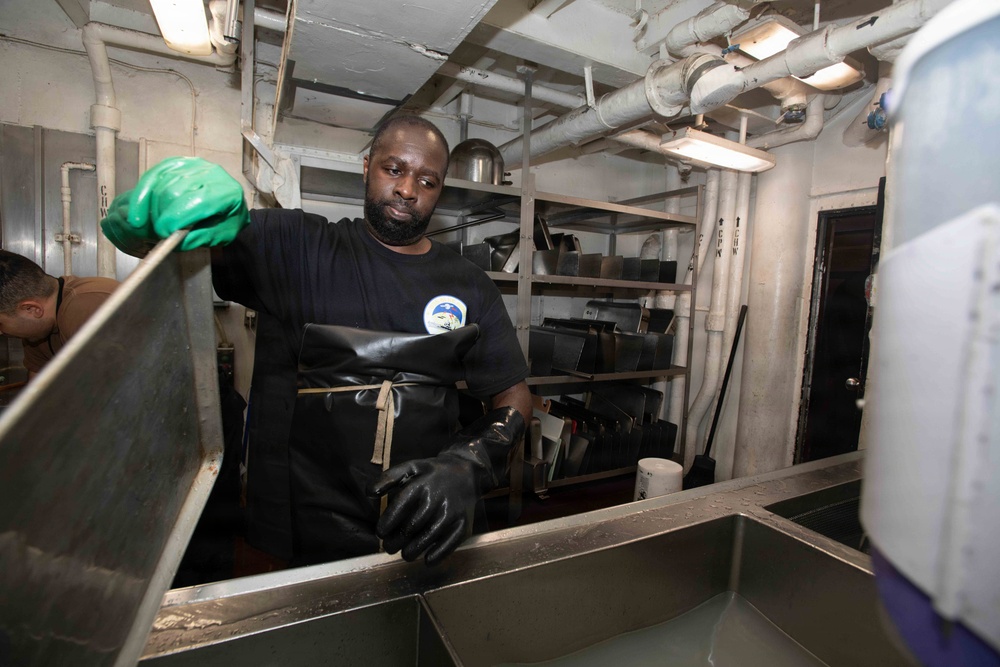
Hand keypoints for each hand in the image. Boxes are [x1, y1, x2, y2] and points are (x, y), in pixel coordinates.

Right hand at [100, 156, 248, 254]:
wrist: (228, 202)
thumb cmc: (225, 220)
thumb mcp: (221, 236)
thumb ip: (200, 238)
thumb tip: (176, 241)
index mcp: (228, 192)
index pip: (199, 201)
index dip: (177, 216)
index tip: (163, 232)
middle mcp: (211, 173)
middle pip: (175, 191)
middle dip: (161, 214)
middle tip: (157, 232)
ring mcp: (192, 165)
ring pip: (162, 184)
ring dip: (150, 207)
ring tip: (150, 224)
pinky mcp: (176, 163)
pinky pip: (153, 176)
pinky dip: (141, 194)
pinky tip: (137, 210)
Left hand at [369, 453, 479, 565]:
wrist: (467, 473)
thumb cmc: (432, 474)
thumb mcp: (411, 468)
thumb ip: (388, 478)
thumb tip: (369, 493)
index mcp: (421, 484)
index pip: (399, 507)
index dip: (387, 524)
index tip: (380, 533)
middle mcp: (437, 498)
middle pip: (411, 527)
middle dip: (396, 541)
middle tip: (389, 547)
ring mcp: (451, 512)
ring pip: (427, 538)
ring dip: (412, 551)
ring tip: (405, 554)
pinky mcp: (463, 524)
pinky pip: (449, 544)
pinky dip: (437, 555)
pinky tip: (427, 560)